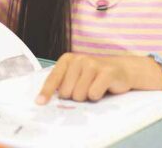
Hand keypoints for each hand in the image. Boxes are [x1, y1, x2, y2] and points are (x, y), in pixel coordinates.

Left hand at [36, 53, 161, 104]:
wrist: (121, 69)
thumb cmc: (94, 76)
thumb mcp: (76, 76)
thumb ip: (62, 83)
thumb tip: (46, 100)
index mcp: (68, 60)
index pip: (53, 79)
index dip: (46, 93)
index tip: (40, 103)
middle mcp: (79, 59)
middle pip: (66, 92)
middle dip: (74, 96)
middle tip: (84, 89)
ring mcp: (93, 64)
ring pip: (79, 95)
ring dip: (86, 97)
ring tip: (94, 88)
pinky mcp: (106, 72)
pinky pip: (93, 94)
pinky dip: (97, 96)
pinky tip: (102, 89)